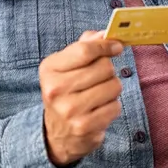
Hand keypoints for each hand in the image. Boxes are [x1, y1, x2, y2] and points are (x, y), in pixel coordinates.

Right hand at [39, 31, 123, 167]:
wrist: (57, 132)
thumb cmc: (66, 90)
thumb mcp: (67, 64)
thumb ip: (84, 45)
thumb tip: (104, 34)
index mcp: (50, 68)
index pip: (85, 50)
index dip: (106, 45)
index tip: (117, 46)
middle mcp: (56, 89)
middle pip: (104, 67)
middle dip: (109, 69)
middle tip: (101, 76)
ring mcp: (69, 110)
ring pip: (114, 86)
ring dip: (112, 87)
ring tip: (100, 93)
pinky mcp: (84, 127)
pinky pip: (115, 107)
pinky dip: (112, 106)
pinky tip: (100, 108)